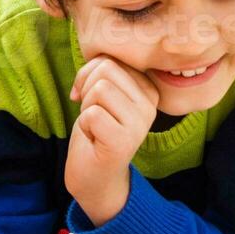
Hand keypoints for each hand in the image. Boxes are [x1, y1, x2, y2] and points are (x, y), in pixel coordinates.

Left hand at [66, 55, 159, 221]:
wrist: (94, 175)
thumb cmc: (95, 131)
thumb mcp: (101, 93)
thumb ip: (103, 71)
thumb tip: (96, 58)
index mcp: (148, 88)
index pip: (111, 59)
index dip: (89, 75)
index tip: (91, 98)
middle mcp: (150, 104)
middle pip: (106, 69)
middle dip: (86, 89)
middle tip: (93, 114)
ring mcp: (140, 123)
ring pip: (99, 89)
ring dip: (86, 108)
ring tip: (95, 126)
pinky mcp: (124, 140)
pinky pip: (92, 113)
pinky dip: (84, 125)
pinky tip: (94, 139)